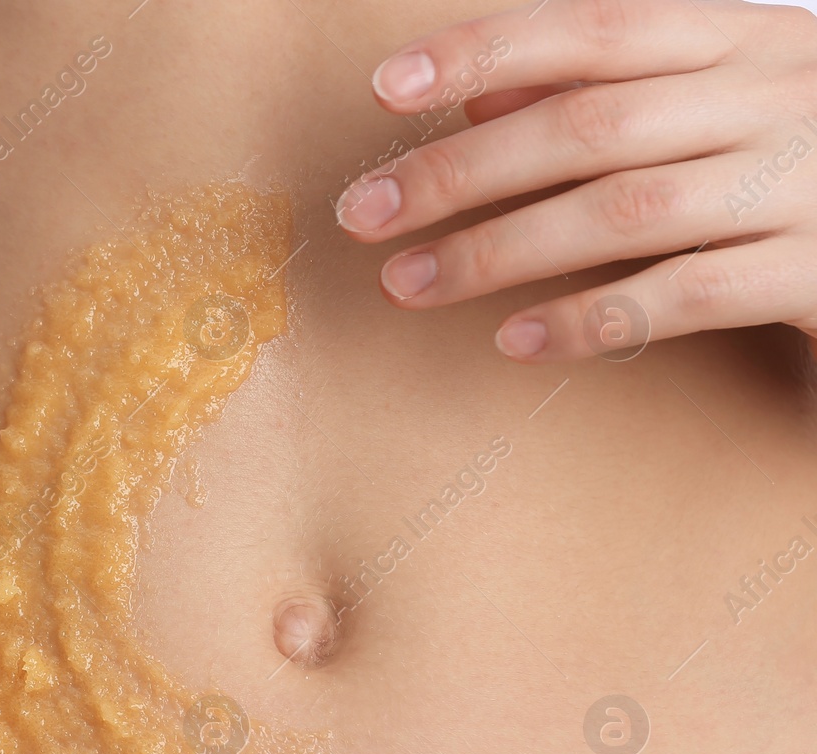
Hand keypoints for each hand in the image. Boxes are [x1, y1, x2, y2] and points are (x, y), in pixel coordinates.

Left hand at [335, 0, 816, 360]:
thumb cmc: (805, 158)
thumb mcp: (717, 102)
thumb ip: (607, 93)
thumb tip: (479, 96)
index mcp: (741, 40)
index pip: (593, 27)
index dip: (482, 48)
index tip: (386, 86)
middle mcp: (772, 95)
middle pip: (588, 122)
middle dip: (460, 170)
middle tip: (363, 214)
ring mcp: (801, 182)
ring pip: (624, 208)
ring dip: (499, 250)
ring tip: (408, 284)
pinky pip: (685, 295)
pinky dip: (592, 318)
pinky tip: (517, 339)